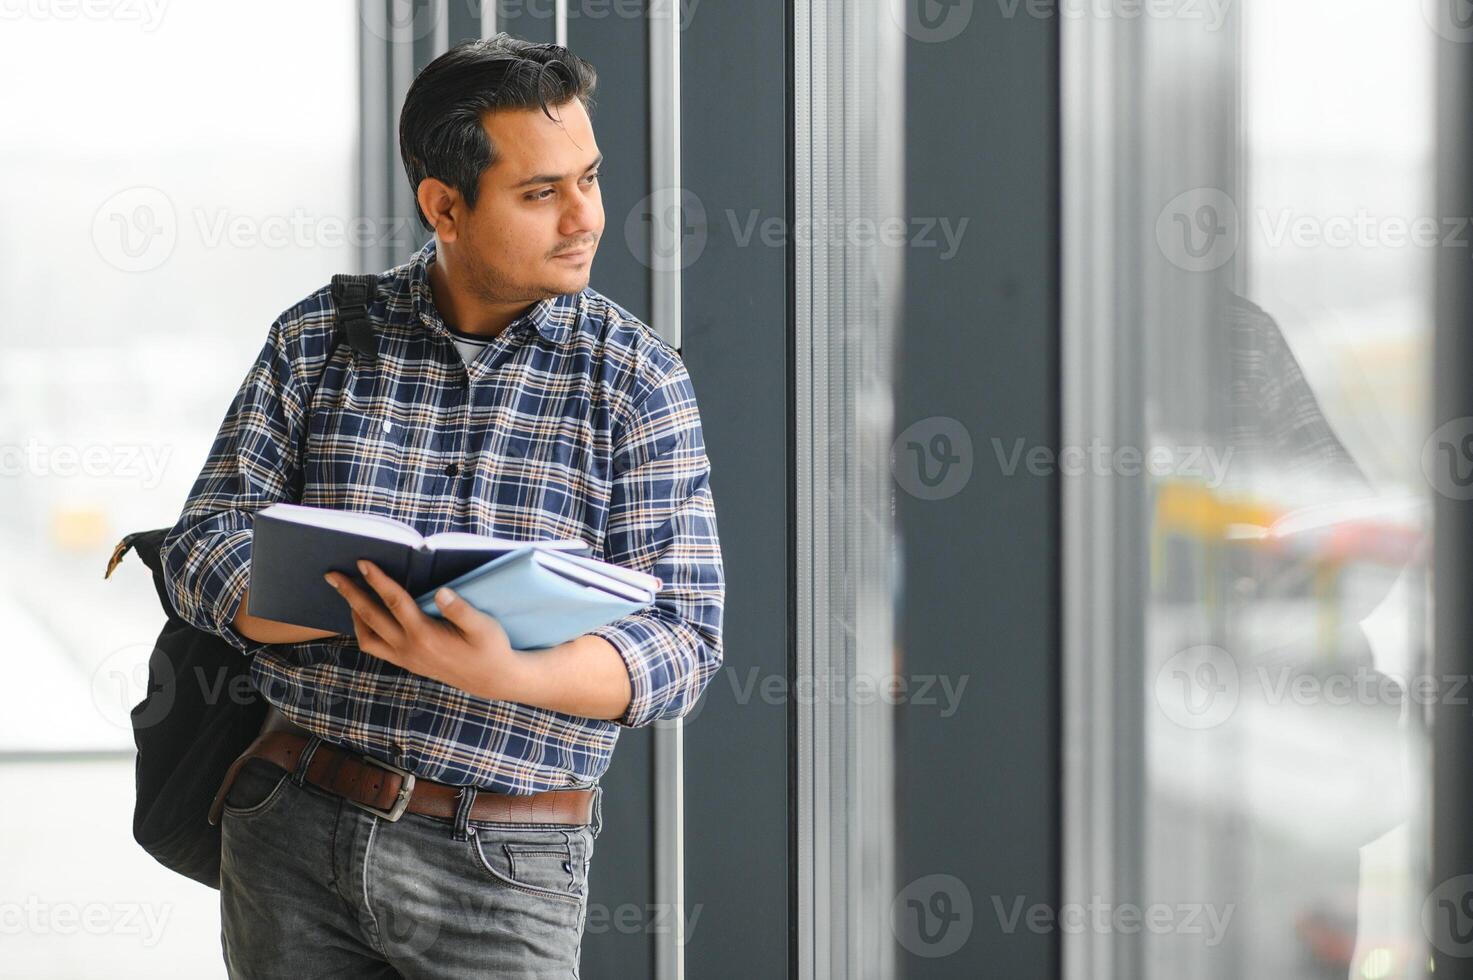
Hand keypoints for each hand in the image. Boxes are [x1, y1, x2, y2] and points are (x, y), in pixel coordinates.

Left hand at [323, 559, 522, 701]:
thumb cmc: (490, 648)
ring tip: (349, 595)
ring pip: (367, 637)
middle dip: (349, 594)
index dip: (377, 580)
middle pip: (370, 617)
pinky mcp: (407, 664)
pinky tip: (368, 617)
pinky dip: (365, 630)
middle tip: (332, 576)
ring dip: (354, 615)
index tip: (362, 563)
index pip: (395, 601)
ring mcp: (406, 658)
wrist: (492, 680)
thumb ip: (461, 610)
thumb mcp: (484, 627)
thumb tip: (441, 592)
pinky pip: (376, 647)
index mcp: (425, 635)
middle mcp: (409, 648)